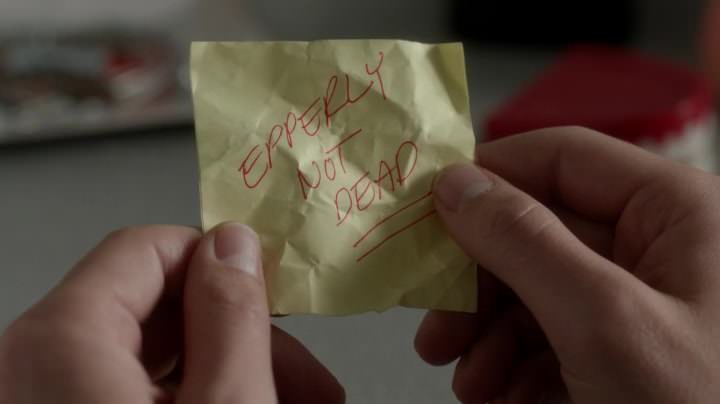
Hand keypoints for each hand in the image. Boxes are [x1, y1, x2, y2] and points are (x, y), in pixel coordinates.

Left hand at [0, 224, 343, 403]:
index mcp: (62, 341)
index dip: (221, 262)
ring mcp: (51, 402)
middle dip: (244, 336)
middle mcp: (36, 368)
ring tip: (293, 401)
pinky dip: (199, 399)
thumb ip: (231, 316)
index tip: (272, 289)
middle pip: (155, 308)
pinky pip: (136, 395)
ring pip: (154, 360)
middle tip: (301, 373)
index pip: (148, 248)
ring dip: (233, 373)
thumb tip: (234, 248)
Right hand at [416, 127, 719, 402]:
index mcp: (677, 210)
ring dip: (489, 334)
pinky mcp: (630, 350)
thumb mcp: (603, 323)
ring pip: (538, 289)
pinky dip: (516, 365)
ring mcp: (645, 302)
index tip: (424, 211)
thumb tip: (457, 185)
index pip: (561, 158)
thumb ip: (525, 242)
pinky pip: (555, 335)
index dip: (488, 177)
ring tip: (469, 382)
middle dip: (479, 283)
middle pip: (540, 231)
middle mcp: (661, 247)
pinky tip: (501, 397)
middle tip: (434, 324)